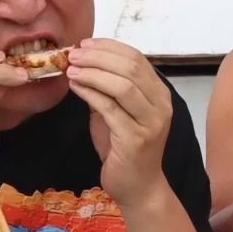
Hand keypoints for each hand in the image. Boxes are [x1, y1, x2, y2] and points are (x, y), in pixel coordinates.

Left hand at [65, 38, 173, 207]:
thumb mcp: (116, 113)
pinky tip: (75, 87)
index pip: (137, 58)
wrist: (138, 187)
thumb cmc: (125, 150)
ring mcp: (151, 122)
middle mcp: (161, 105)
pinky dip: (90, 92)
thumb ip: (106, 90)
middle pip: (131, 67)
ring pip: (123, 85)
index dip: (109, 47)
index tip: (84, 44)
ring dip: (93, 72)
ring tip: (71, 69)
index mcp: (159, 94)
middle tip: (73, 55)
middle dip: (98, 57)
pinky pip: (110, 108)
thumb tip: (82, 63)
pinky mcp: (136, 138)